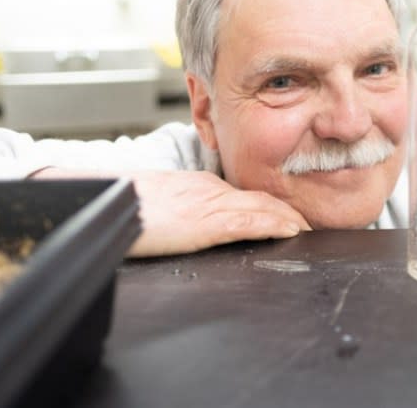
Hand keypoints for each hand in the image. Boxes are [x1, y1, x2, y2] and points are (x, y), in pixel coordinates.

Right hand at [32, 168, 311, 256]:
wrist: (105, 201)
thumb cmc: (124, 206)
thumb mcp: (160, 205)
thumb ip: (182, 212)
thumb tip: (191, 226)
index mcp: (198, 187)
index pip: (244, 195)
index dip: (271, 204)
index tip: (289, 214)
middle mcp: (209, 191)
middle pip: (259, 198)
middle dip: (287, 209)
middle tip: (311, 221)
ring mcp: (210, 204)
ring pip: (261, 208)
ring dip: (288, 218)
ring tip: (309, 227)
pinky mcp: (206, 221)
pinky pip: (248, 221)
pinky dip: (273, 224)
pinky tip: (290, 230)